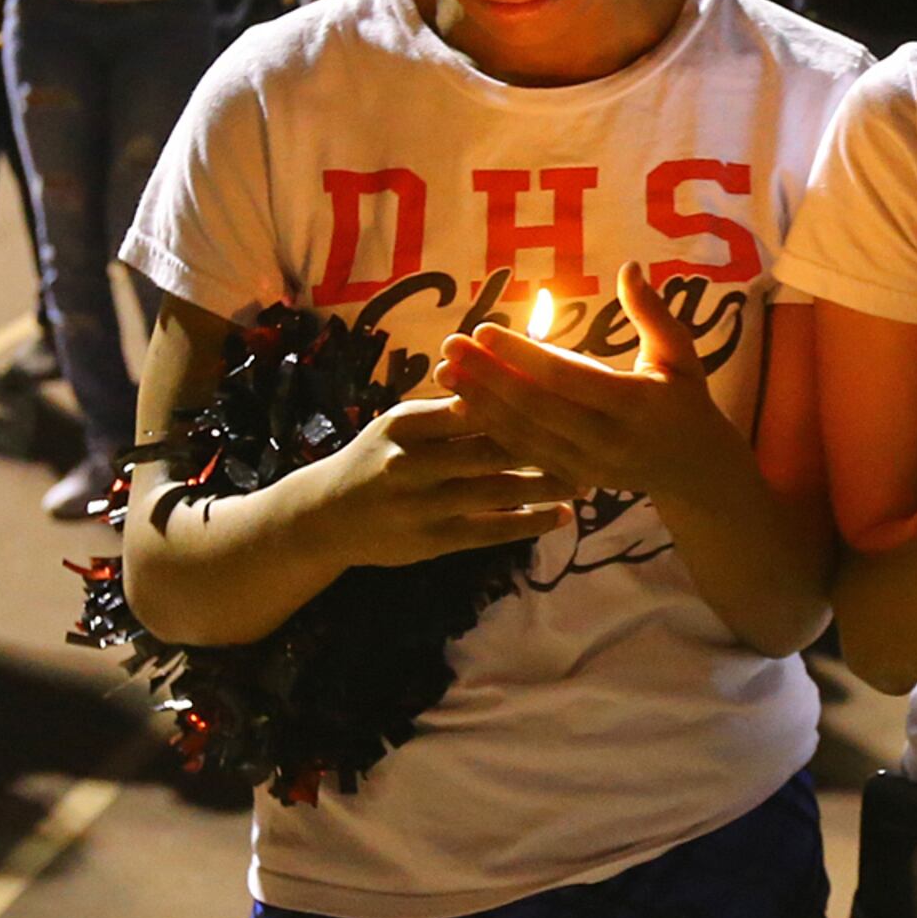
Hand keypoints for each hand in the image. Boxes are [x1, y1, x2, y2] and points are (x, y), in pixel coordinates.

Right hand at [291, 393, 574, 566]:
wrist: (326, 517)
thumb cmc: (378, 458)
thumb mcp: (401, 424)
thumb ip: (449, 408)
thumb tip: (514, 376)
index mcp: (406, 422)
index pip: (472, 404)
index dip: (522, 400)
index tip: (567, 395)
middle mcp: (411, 462)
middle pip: (491, 448)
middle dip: (545, 443)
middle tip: (590, 438)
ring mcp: (421, 504)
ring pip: (498, 491)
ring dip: (547, 484)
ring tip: (587, 479)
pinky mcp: (430, 541)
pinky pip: (491, 531)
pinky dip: (530, 524)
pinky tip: (561, 516)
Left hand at [431, 265, 737, 503]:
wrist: (695, 472)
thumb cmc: (686, 400)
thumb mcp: (681, 354)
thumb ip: (653, 313)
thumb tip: (629, 267)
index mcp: (636, 403)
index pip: (567, 377)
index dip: (522, 355)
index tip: (483, 329)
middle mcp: (609, 440)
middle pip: (537, 407)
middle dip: (489, 377)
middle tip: (449, 346)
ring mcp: (589, 466)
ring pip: (524, 436)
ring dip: (480, 404)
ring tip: (444, 372)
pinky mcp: (574, 479)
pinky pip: (526, 455)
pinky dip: (492, 430)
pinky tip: (462, 405)